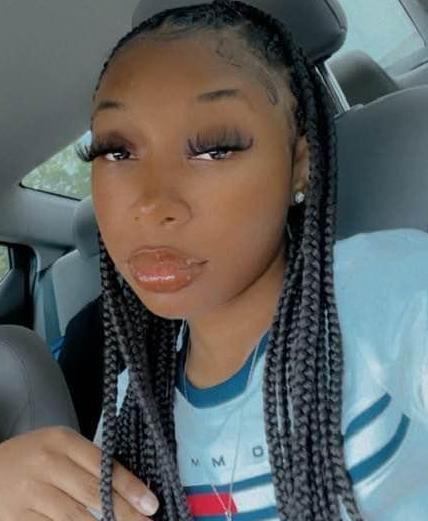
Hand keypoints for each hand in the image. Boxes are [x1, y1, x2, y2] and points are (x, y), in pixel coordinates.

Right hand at [0, 426, 158, 519]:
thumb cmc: (29, 458)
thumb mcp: (56, 448)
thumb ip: (86, 461)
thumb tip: (126, 486)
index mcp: (62, 441)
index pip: (104, 465)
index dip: (129, 486)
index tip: (151, 502)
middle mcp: (47, 463)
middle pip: (94, 492)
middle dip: (125, 511)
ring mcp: (30, 492)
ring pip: (75, 517)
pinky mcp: (17, 518)